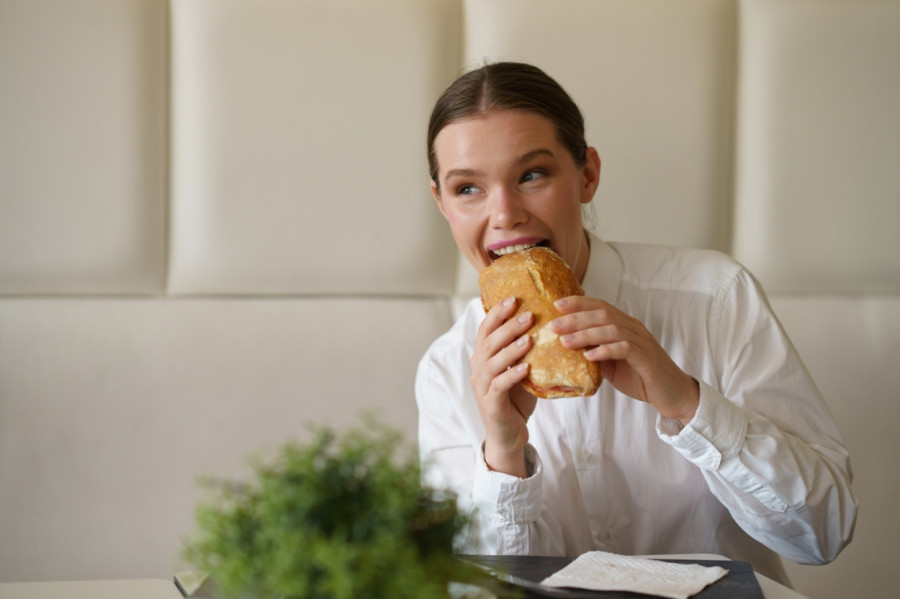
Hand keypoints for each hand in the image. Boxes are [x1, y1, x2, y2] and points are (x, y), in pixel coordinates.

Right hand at [471, 297, 536, 476]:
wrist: (509, 435)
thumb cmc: (516, 400)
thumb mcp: (520, 370)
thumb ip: (526, 351)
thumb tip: (548, 323)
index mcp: (483, 357)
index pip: (486, 329)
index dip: (497, 313)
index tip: (514, 299)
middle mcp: (478, 369)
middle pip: (489, 342)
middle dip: (508, 327)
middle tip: (528, 315)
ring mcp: (482, 387)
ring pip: (492, 362)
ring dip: (511, 349)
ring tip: (529, 339)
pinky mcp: (491, 404)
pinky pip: (499, 386)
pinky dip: (511, 375)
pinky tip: (526, 368)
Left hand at [551, 296, 698, 423]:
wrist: (672, 394)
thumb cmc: (641, 377)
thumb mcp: (612, 364)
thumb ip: (595, 353)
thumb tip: (568, 349)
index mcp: (626, 326)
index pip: (601, 307)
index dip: (579, 303)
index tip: (557, 305)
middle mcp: (634, 329)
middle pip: (603, 315)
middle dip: (576, 318)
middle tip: (554, 325)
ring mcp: (642, 342)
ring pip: (612, 329)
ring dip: (586, 334)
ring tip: (565, 342)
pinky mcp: (647, 359)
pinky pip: (625, 348)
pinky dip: (605, 350)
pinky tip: (590, 356)